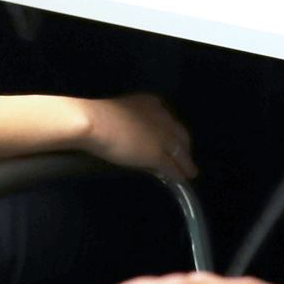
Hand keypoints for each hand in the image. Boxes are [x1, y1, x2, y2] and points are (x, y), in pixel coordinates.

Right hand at [74, 93, 196, 181]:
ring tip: (189, 172)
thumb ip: (129, 118)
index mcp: (149, 103)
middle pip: (179, 134)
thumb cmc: (96, 114)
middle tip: (186, 158)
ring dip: (185, 163)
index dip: (173, 132)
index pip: (168, 119)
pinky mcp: (157, 154)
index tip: (174, 140)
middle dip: (184, 147)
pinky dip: (177, 175)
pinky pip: (172, 167)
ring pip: (179, 152)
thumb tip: (130, 130)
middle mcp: (160, 116)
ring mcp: (161, 136)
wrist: (94, 121)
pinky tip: (180, 180)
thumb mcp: (119, 110)